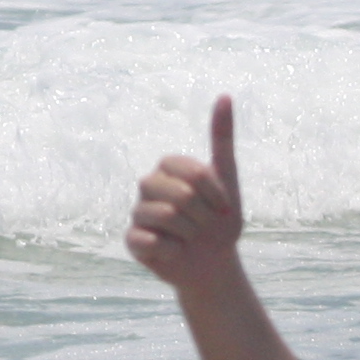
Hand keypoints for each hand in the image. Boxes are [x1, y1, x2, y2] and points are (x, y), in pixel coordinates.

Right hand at [129, 94, 245, 289]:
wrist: (214, 264)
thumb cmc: (219, 222)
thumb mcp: (228, 179)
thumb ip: (222, 138)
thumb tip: (225, 95)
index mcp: (169, 167)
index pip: (195, 173)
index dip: (216, 196)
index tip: (223, 208)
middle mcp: (148, 185)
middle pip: (181, 195)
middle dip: (204, 217)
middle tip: (205, 227)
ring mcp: (137, 212)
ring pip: (168, 218)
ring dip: (191, 235)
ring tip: (190, 239)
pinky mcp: (131, 240)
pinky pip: (152, 242)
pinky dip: (173, 251)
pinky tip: (175, 252)